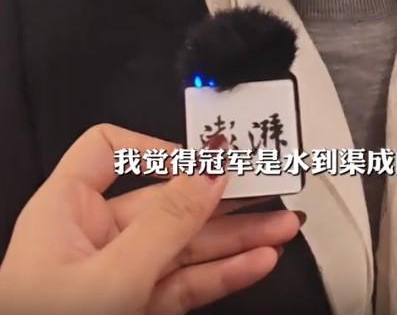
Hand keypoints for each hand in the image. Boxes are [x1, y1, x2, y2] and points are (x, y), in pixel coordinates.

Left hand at [0, 124, 302, 314]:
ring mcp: (115, 277)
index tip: (201, 161)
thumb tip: (208, 173)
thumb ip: (166, 224)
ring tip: (280, 228)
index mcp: (66, 210)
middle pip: (165, 202)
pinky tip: (255, 262)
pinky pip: (185, 284)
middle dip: (220, 201)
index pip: (108, 150)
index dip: (155, 147)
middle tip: (266, 192)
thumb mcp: (110, 275)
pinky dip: (222, 274)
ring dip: (235, 240)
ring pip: (184, 247)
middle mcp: (91, 238)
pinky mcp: (134, 309)